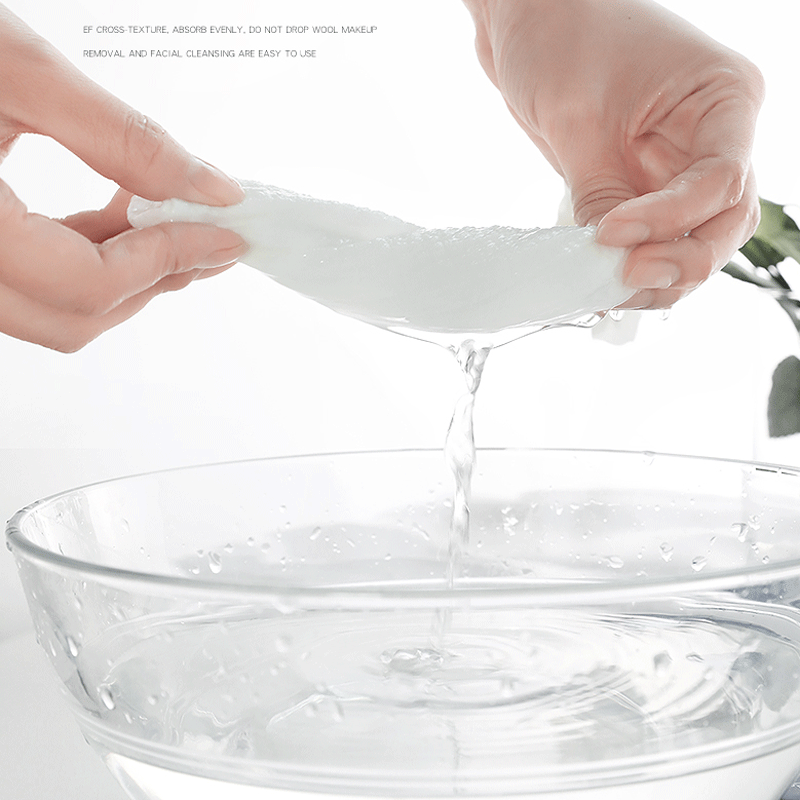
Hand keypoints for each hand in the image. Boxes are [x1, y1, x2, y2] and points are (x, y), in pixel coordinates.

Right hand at [0, 4, 246, 350]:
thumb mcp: (15, 69)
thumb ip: (122, 139)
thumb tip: (208, 188)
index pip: (89, 284)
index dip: (169, 260)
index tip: (225, 233)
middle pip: (77, 315)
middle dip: (156, 277)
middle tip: (209, 235)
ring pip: (56, 308)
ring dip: (126, 273)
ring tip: (169, 218)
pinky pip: (31, 283)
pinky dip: (86, 258)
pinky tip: (117, 216)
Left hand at [463, 0, 764, 307]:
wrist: (528, 16)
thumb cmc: (561, 36)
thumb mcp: (578, 121)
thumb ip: (599, 196)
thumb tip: (605, 264)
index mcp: (722, 99)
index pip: (721, 180)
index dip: (670, 220)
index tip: (613, 235)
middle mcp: (714, 136)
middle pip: (724, 221)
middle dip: (679, 260)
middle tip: (624, 278)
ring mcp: (681, 165)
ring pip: (696, 238)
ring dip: (660, 274)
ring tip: (611, 289)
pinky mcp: (647, 186)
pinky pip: (657, 237)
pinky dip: (637, 263)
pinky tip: (605, 283)